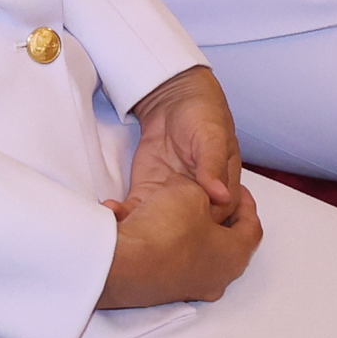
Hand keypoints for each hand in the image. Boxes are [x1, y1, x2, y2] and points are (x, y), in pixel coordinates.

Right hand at [96, 170, 260, 307]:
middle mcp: (216, 278)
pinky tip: (132, 218)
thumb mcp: (190, 192)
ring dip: (177, 224)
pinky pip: (161, 257)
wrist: (124, 265)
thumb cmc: (169, 230)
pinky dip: (153, 237)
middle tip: (204, 196)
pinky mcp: (160, 290)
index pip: (251, 227)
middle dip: (211, 216)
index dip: (247, 203)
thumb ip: (200, 189)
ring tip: (162, 201)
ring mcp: (188, 288)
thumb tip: (191, 192)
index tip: (241, 188)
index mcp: (235, 256)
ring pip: (188, 249)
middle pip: (220, 241)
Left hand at [123, 68, 243, 225]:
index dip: (199, 233)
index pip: (216, 224)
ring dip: (143, 232)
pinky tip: (114, 215)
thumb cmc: (202, 114)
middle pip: (188, 233)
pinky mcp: (148, 191)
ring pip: (161, 226)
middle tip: (147, 240)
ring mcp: (171, 198)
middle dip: (168, 241)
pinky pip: (139, 210)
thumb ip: (214, 165)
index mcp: (222, 193)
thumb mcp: (211, 137)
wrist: (173, 97)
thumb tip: (222, 196)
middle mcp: (198, 201)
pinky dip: (126, 216)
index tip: (180, 237)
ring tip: (125, 231)